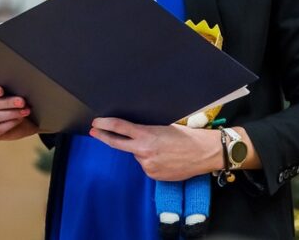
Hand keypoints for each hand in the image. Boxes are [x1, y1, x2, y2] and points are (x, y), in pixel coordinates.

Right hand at [0, 80, 39, 140]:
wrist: (26, 120)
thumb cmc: (19, 101)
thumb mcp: (17, 92)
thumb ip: (14, 88)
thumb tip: (20, 87)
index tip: (1, 91)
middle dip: (7, 102)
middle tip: (22, 102)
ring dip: (11, 114)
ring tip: (25, 112)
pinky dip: (9, 124)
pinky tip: (19, 120)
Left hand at [89, 117, 222, 181]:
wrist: (203, 153)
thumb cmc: (187, 136)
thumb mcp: (164, 127)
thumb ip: (146, 132)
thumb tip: (134, 134)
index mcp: (146, 135)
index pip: (120, 128)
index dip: (105, 124)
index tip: (96, 123)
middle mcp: (143, 151)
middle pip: (117, 143)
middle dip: (104, 137)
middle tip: (94, 131)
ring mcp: (148, 165)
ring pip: (138, 155)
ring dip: (143, 151)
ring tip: (163, 148)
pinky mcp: (154, 175)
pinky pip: (147, 165)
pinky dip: (151, 161)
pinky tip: (166, 158)